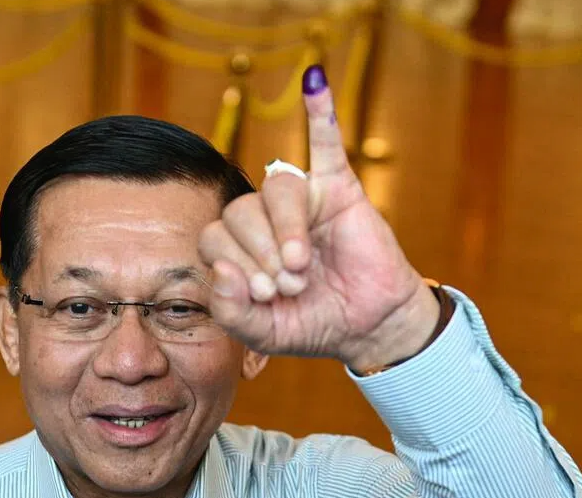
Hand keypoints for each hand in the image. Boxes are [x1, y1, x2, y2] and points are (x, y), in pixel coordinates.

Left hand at [198, 65, 440, 371]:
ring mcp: (299, 201)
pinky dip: (320, 111)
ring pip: (276, 190)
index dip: (233, 266)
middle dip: (259, 254)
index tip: (263, 296)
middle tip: (289, 286)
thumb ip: (231, 311)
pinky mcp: (337, 189)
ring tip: (302, 265)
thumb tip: (222, 269)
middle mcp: (262, 220)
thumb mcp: (262, 332)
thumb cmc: (312, 324)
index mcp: (238, 249)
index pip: (213, 239)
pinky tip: (315, 80)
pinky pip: (325, 143)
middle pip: (239, 212)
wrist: (368, 327)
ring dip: (285, 230)